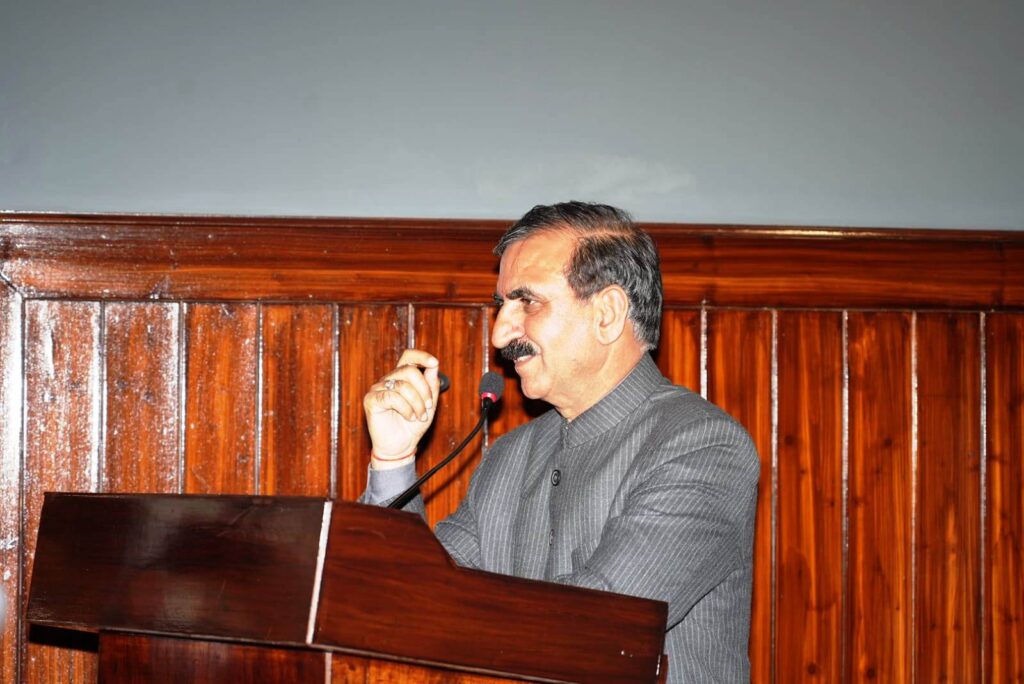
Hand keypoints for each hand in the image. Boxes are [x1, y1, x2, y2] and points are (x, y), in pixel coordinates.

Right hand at [364, 349, 440, 463]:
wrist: (401, 446)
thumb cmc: (413, 425)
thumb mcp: (428, 404)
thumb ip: (431, 384)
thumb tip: (434, 364)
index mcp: (402, 377)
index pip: (408, 356)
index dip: (421, 356)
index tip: (434, 363)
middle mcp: (389, 380)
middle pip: (409, 370)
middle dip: (424, 390)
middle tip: (428, 407)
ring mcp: (378, 389)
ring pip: (402, 385)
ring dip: (417, 403)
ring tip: (420, 416)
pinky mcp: (371, 400)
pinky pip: (392, 397)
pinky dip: (406, 408)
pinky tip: (409, 417)